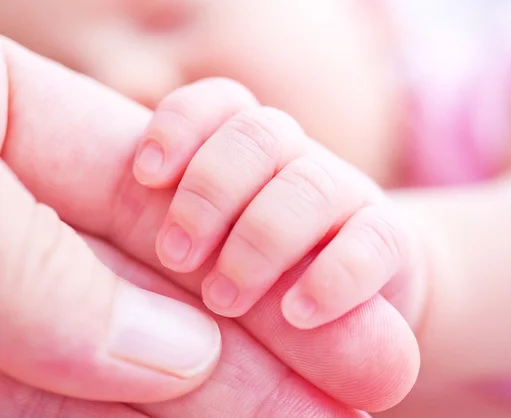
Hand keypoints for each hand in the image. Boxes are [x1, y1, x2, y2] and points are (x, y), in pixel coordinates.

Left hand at [133, 80, 417, 329]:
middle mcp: (299, 158)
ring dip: (261, 241)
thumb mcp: (214, 243)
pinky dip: (333, 276)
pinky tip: (298, 314)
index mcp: (252, 148)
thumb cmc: (266, 270)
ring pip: (310, 185)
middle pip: (259, 134)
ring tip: (223, 300)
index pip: (220, 104)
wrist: (358, 295)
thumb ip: (179, 233)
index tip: (146, 177)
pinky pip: (371, 244)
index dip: (180, 126)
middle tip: (177, 256)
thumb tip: (112, 266)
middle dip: (211, 191)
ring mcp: (348, 195)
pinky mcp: (390, 241)